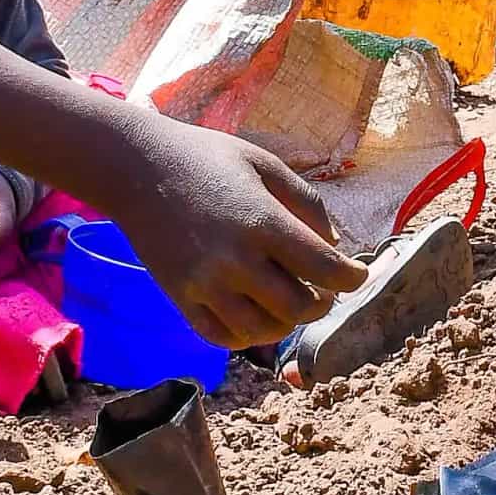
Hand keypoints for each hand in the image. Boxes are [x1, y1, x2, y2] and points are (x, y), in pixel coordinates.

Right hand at [104, 116, 367, 348]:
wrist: (137, 168)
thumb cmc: (207, 157)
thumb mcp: (265, 163)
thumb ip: (307, 202)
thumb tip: (334, 244)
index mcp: (262, 222)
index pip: (324, 268)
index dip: (352, 277)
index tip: (358, 274)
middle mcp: (235, 260)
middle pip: (298, 307)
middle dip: (321, 302)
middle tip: (322, 289)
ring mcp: (205, 284)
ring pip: (262, 331)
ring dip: (286, 322)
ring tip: (289, 303)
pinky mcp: (180, 298)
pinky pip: (222, 337)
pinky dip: (247, 335)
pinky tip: (256, 316)